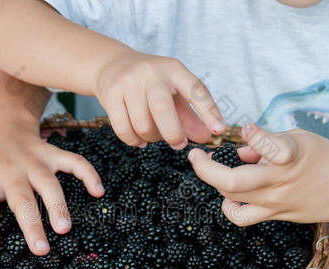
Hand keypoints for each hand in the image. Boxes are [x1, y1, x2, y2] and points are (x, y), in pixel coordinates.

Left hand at [0, 113, 103, 255]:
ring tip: (66, 228)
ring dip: (59, 203)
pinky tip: (99, 191)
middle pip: (22, 198)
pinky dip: (87, 174)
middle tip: (40, 250)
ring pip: (50, 183)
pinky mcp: (51, 153)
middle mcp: (11, 170)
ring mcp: (34, 160)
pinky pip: (73, 161)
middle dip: (31, 223)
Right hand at [94, 51, 225, 148]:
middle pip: (162, 109)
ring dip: (151, 138)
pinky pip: (123, 129)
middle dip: (172, 134)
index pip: (195, 89)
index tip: (218, 131)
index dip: (208, 111)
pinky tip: (139, 140)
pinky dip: (134, 141)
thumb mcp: (174, 92)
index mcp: (173, 69)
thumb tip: (206, 137)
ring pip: (142, 124)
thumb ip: (190, 116)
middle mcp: (150, 73)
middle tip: (178, 144)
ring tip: (154, 136)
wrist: (112, 65)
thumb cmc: (151, 83)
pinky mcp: (110, 95)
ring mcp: (128, 82)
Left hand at [188, 123, 328, 226]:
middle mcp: (280, 182)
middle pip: (233, 183)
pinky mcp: (275, 216)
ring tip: (213, 171)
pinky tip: (231, 196)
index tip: (245, 128)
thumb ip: (265, 142)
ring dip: (216, 185)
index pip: (273, 149)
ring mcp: (276, 203)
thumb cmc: (325, 158)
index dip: (256, 137)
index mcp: (292, 156)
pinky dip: (231, 206)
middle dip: (206, 169)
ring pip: (232, 200)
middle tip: (194, 156)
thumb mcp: (299, 138)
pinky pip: (243, 216)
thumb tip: (238, 151)